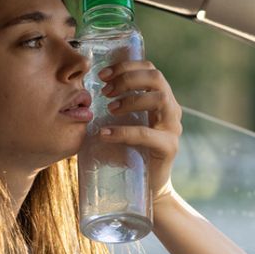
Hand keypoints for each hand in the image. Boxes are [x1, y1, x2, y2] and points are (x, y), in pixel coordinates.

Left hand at [98, 59, 182, 202]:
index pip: (150, 69)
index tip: (103, 74)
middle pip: (156, 79)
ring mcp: (173, 128)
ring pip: (158, 99)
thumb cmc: (130, 152)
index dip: (127, 66)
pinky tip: (105, 133)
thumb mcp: (122, 124)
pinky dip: (124, 132)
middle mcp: (171, 109)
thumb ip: (113, 107)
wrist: (148, 187)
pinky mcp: (169, 147)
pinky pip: (147, 134)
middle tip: (105, 91)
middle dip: (128, 79)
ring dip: (130, 100)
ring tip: (109, 109)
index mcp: (161, 99)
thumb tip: (81, 93)